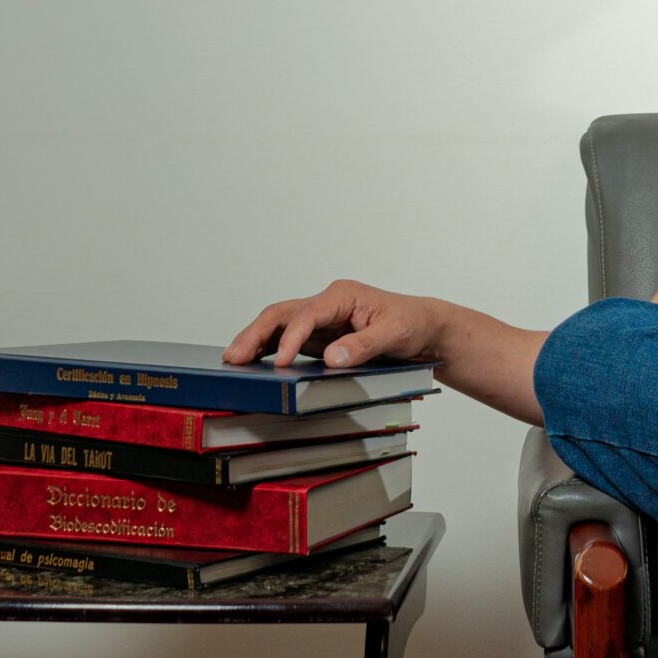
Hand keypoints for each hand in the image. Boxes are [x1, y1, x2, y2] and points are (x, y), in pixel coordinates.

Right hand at [222, 279, 451, 369]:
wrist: (425, 327)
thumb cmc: (413, 324)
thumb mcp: (396, 334)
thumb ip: (364, 345)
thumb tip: (332, 359)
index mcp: (343, 295)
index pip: (307, 314)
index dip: (291, 337)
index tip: (279, 361)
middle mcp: (327, 303)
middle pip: (282, 313)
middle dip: (256, 333)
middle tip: (233, 356)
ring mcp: (321, 319)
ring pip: (279, 324)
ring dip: (255, 340)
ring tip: (232, 359)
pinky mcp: (320, 336)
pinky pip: (288, 339)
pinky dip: (268, 348)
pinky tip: (253, 362)